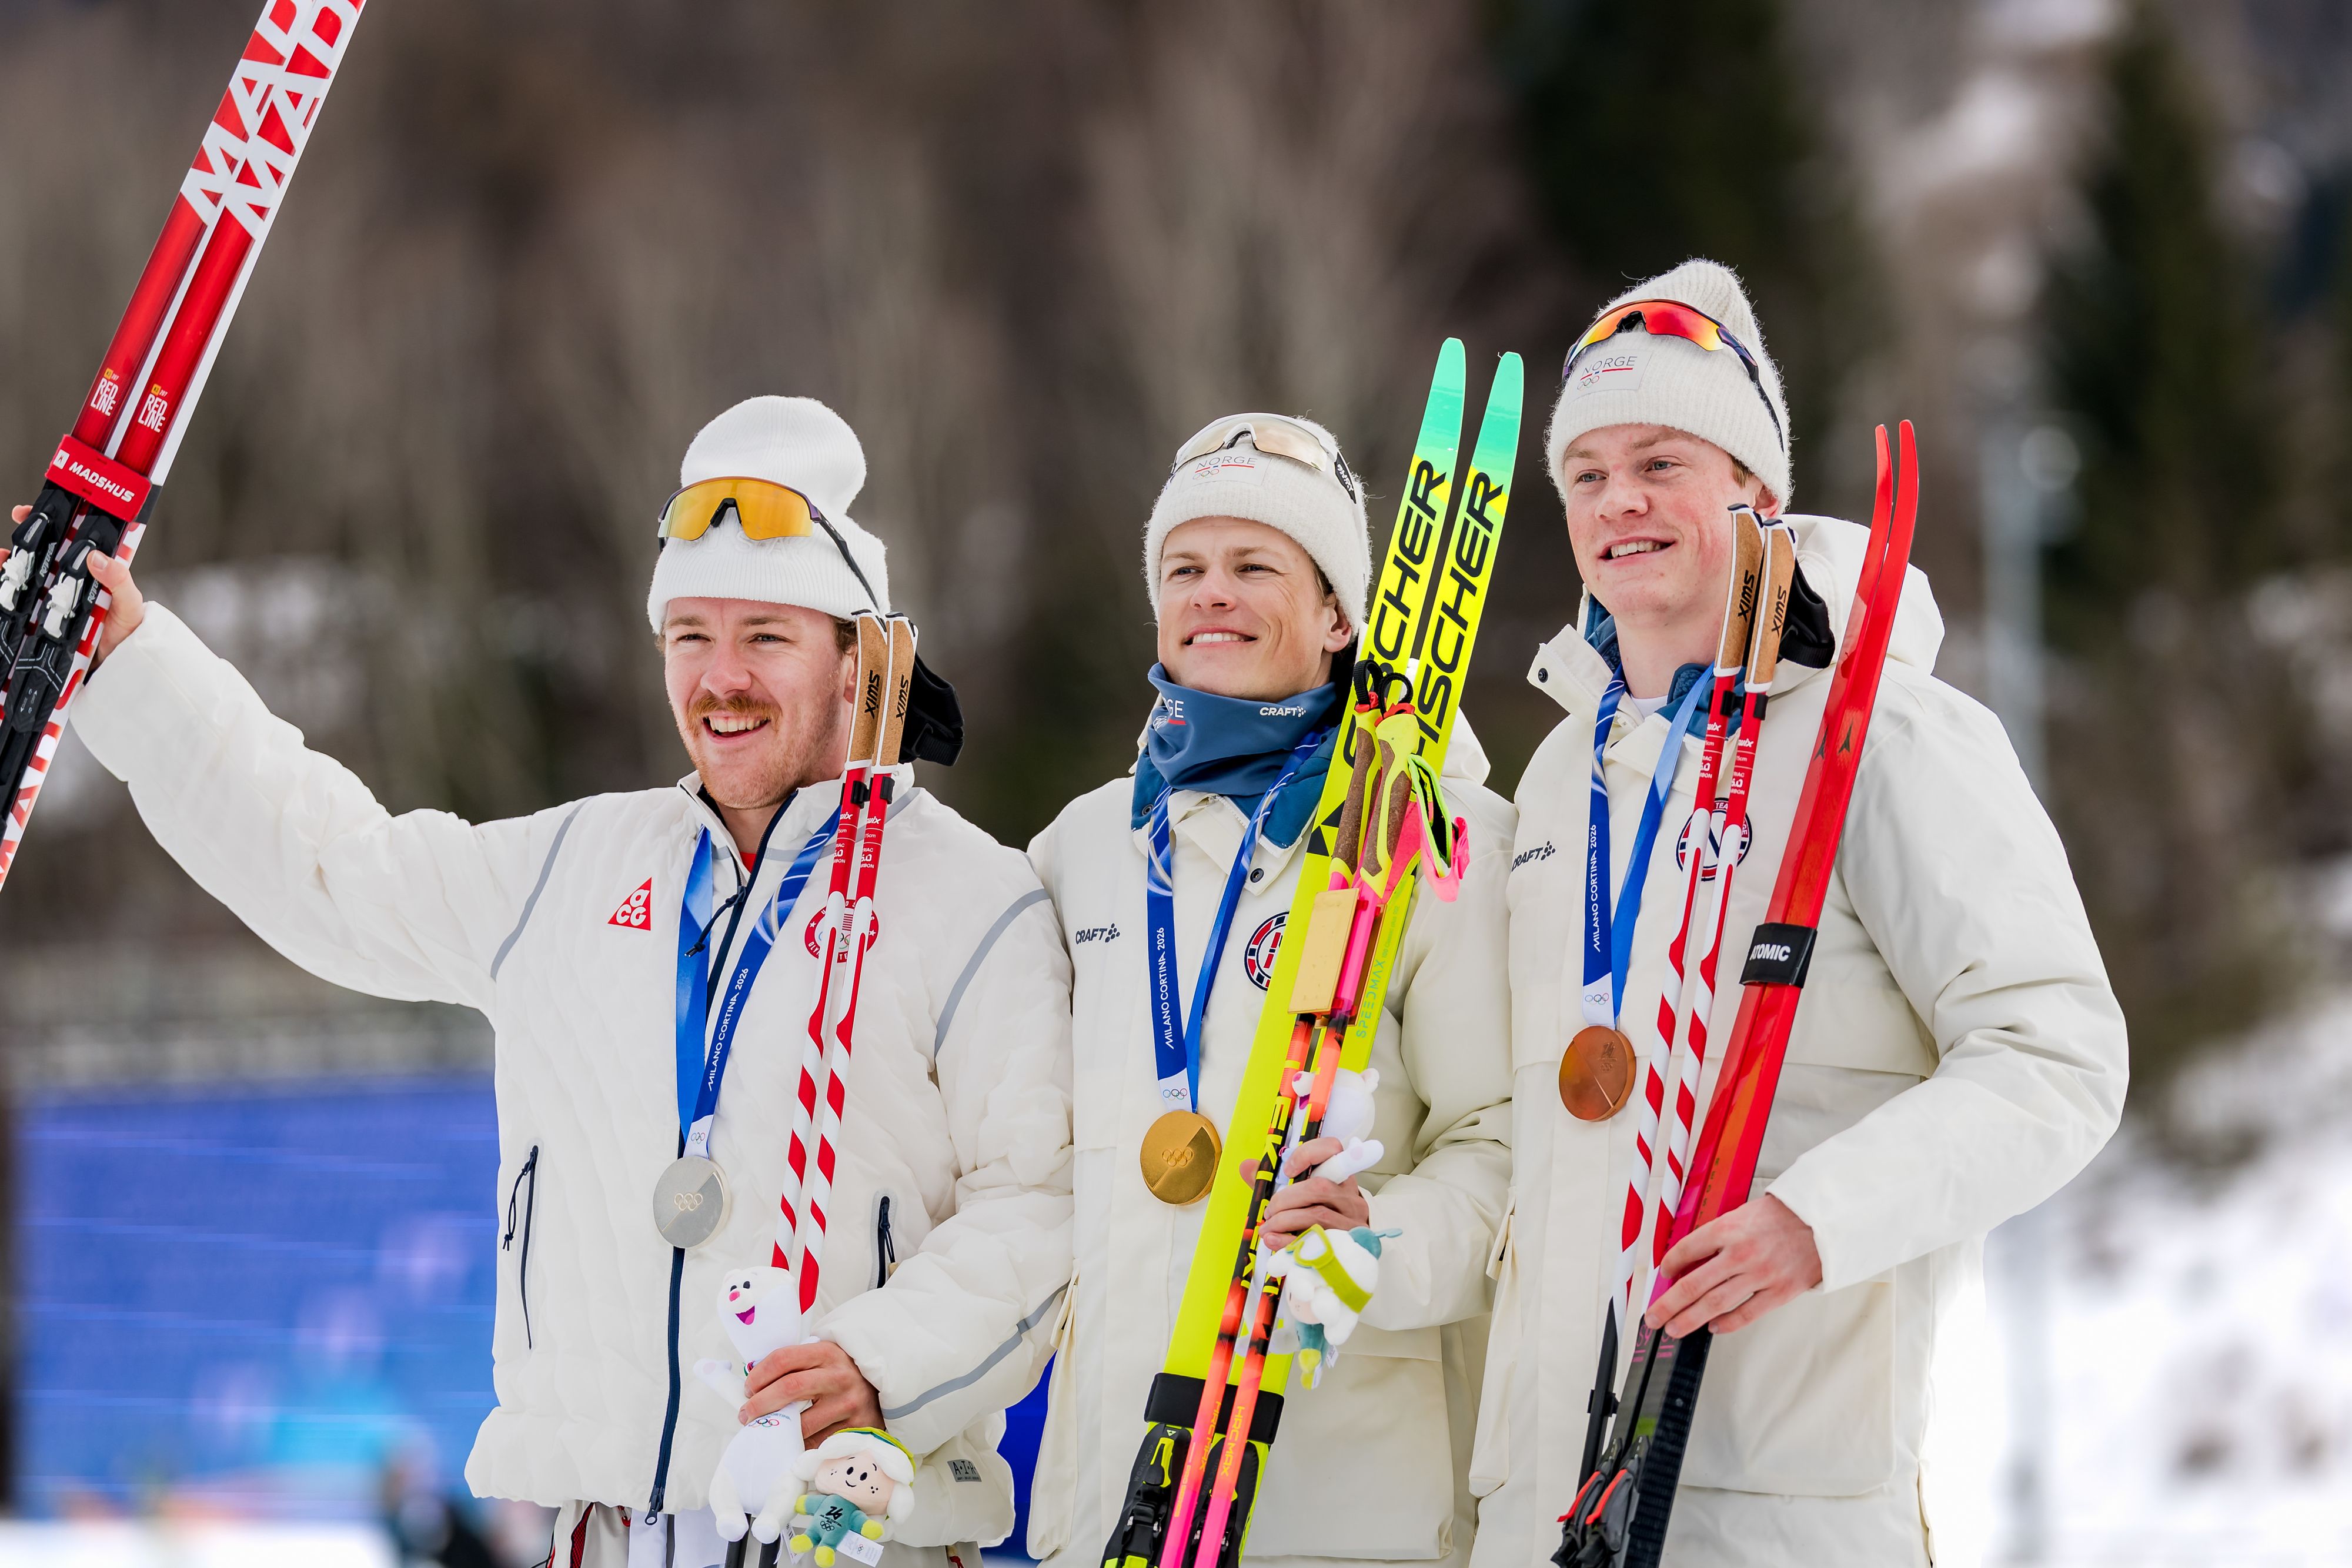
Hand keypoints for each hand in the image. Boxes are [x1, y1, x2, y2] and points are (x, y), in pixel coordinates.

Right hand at [12, 505, 144, 664]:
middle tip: (17, 525)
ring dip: (12, 562)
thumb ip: (119, 581)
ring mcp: (57, 594)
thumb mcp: (129, 604)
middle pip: (46, 550)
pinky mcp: (44, 613)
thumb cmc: (126, 630)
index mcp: (94, 569)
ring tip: (3, 558)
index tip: (33, 511)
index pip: (73, 538)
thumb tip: (97, 557)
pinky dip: (6, 589)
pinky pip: (21, 598)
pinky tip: (0, 583)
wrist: (117, 663)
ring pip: (29, 572)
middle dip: (28, 536)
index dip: (53, 521)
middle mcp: (73, 578)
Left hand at [742, 1339, 881, 1442]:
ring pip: (801, 1423)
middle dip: (760, 1404)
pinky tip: (792, 1441)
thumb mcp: (824, 1359)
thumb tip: (754, 1383)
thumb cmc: (842, 1374)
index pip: (783, 1359)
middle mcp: (839, 1376)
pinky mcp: (855, 1428)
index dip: (758, 1375)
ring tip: (766, 1430)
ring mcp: (849, 1404)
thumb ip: (795, 1365)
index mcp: (827, 1352)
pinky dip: (799, 1445)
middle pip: (789, 1388)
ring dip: (777, 1430)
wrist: (883, 1390)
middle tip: (746, 1415)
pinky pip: (817, 1443)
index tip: (748, 1389)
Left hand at [1253, 1137, 1371, 1251]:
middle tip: (1269, 1210)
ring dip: (1284, 1221)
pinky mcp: (1347, 1245)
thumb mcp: (1299, 1195)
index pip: (1333, 1150)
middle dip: (1285, 1199)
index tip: (1287, 1171)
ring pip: (1317, 1215)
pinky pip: (1316, 1241)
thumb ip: (1273, 1181)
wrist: (1344, 1250)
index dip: (1308, 1154)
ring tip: (1267, 1228)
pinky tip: (1274, 1241)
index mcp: (1339, 1177)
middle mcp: (1350, 1197)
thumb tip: (1246, 1166)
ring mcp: (1352, 1222)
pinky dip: (1289, 1241)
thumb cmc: (1316, 1216)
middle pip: (1319, 1187)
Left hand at [1644, 1194, 1821, 1337]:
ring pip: (1715, 1303)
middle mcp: (1740, 1254)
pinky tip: (1713, 1328)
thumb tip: (1693, 1256)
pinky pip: (1747, 1313)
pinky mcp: (1780, 1292)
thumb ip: (1719, 1234)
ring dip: (1690, 1319)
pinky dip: (1727, 1324)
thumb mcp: (1743, 1213)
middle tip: (1653, 1318)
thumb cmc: (1783, 1215)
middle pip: (1694, 1284)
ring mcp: (1760, 1275)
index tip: (1662, 1273)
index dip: (1670, 1263)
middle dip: (1668, 1304)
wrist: (1824, 1221)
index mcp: (1728, 1229)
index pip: (1687, 1249)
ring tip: (1674, 1328)